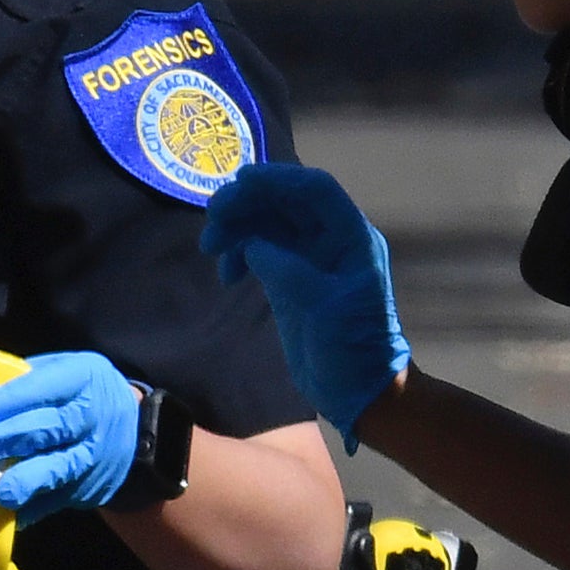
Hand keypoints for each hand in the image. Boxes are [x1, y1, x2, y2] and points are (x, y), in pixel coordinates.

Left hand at [0, 351, 140, 520]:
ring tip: (1, 491)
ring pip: (59, 468)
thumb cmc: (85, 393)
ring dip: (27, 480)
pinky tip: (11, 513)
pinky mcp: (90, 486)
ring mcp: (93, 455)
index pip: (38, 389)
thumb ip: (29, 378)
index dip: (2, 402)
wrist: (136, 429)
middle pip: (47, 429)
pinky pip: (59, 499)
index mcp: (82, 378)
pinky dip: (34, 507)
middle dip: (5, 438)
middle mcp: (91, 417)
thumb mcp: (67, 369)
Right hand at [201, 162, 408, 444]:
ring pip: (267, 224)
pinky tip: (227, 274)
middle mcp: (330, 239)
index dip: (279, 179)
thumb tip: (252, 247)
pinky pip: (259, 250)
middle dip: (247, 203)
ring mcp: (308, 258)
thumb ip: (289, 271)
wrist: (358, 390)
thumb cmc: (355, 349)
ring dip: (237, 227)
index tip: (240, 181)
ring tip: (210, 246)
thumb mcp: (326, 309)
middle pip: (285, 202)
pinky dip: (239, 254)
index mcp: (351, 237)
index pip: (315, 190)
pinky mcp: (288, 278)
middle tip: (213, 217)